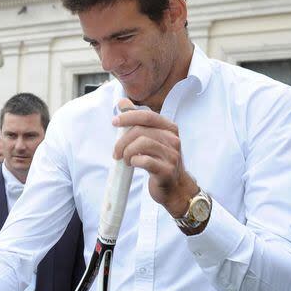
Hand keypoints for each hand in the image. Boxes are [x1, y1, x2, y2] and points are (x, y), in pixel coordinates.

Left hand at [112, 98, 197, 216]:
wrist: (175, 188)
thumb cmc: (160, 161)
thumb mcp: (152, 139)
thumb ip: (137, 121)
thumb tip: (122, 102)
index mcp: (170, 128)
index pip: (147, 115)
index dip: (128, 116)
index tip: (115, 122)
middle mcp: (173, 139)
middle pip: (140, 131)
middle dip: (122, 141)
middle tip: (116, 153)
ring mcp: (172, 155)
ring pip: (141, 144)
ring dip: (126, 153)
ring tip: (126, 160)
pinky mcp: (167, 170)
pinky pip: (144, 161)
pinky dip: (134, 161)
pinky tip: (134, 164)